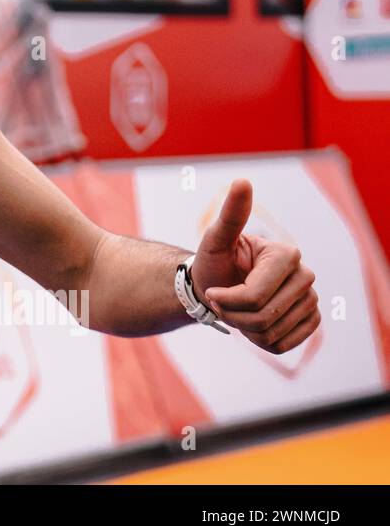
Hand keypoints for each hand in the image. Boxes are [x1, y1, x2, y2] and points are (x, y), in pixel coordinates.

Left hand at [192, 179, 319, 353]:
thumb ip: (230, 215)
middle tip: (223, 300)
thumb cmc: (214, 262)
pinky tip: (252, 322)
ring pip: (271, 332)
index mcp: (287, 254)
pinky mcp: (310, 321)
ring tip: (238, 310)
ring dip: (244, 328)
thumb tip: (242, 181)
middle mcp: (306, 276)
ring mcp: (311, 300)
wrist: (217, 286)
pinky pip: (283, 344)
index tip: (213, 290)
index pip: (254, 296)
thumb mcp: (214, 240)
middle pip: (263, 316)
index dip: (226, 300)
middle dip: (234, 314)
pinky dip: (260, 340)